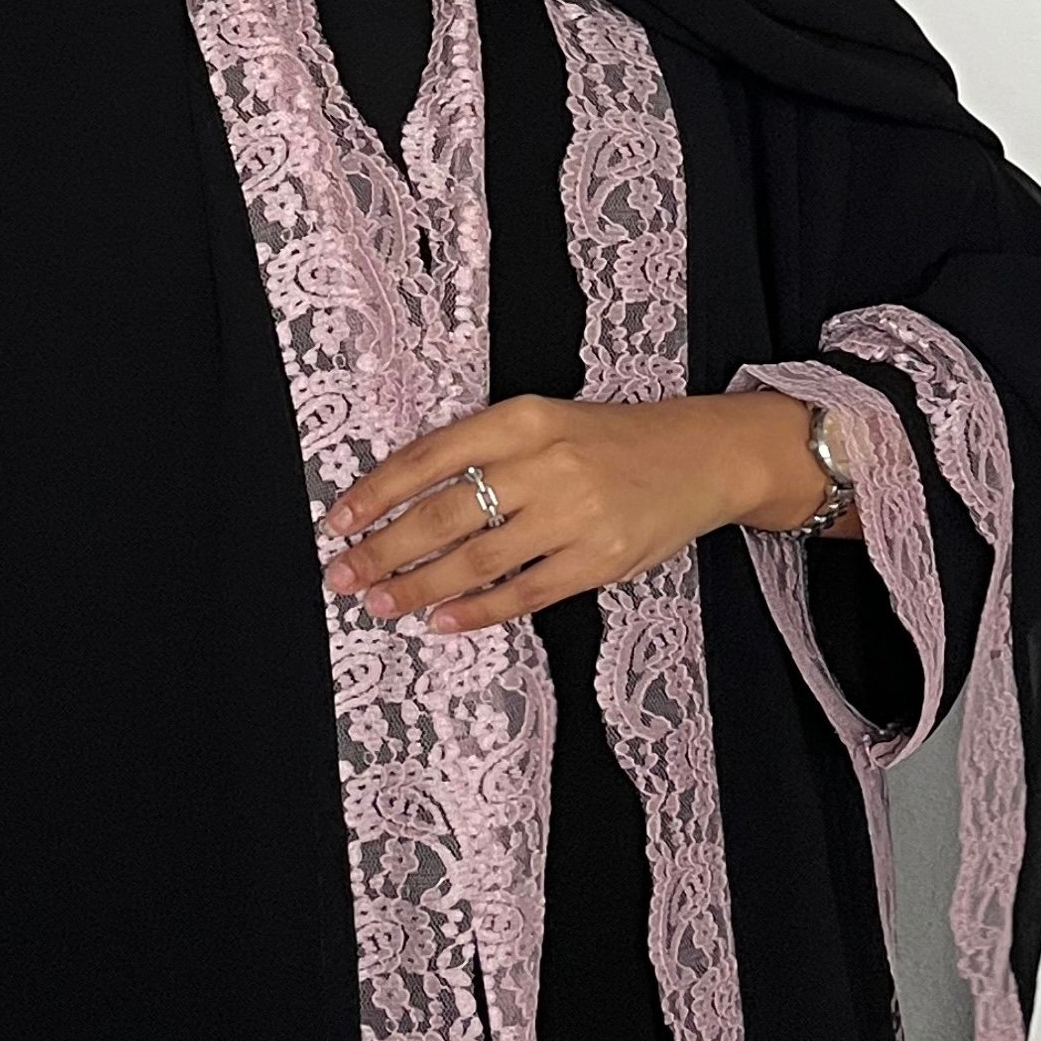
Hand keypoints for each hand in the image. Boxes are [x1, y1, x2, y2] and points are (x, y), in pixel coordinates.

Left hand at [318, 391, 851, 634]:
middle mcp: (546, 462)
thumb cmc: (608, 443)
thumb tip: (402, 502)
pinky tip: (441, 621)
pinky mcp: (598, 559)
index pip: (432, 455)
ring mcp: (574, 514)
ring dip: (419, 586)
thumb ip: (484, 454)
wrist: (702, 457)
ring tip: (381, 604)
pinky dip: (477, 611)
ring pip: (477, 559)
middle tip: (343, 574)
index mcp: (523, 419)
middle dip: (384, 549)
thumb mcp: (544, 425)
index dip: (377, 491)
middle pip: (445, 513)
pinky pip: (524, 593)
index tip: (337, 520)